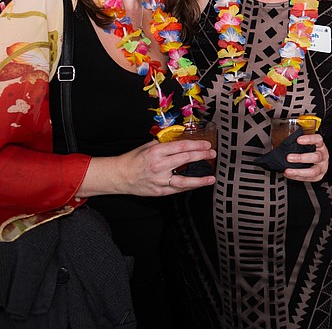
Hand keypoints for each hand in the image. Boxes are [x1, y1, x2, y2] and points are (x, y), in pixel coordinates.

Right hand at [83, 139, 215, 197]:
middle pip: (186, 159)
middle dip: (202, 156)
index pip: (181, 146)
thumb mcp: (148, 146)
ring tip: (212, 178)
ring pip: (184, 180)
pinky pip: (178, 189)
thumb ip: (165, 143)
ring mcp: (160, 180)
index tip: (206, 144)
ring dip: (200, 179)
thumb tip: (181, 139)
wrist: (119, 175)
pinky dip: (189, 187)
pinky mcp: (160, 191)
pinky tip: (198, 184)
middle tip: (212, 154)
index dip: (196, 145)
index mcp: (157, 152)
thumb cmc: (134, 159)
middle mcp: (159, 166)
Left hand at [283, 134, 328, 181]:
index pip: (318, 140)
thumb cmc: (312, 152)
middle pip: (316, 157)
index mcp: (321, 146)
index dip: (309, 139)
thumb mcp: (309, 145)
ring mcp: (322, 167)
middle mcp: (323, 156)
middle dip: (301, 158)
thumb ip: (300, 142)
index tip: (298, 140)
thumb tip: (287, 139)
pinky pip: (308, 178)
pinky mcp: (318, 176)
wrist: (320, 163)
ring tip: (287, 171)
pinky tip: (289, 175)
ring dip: (298, 172)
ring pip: (313, 171)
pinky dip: (297, 177)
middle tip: (289, 157)